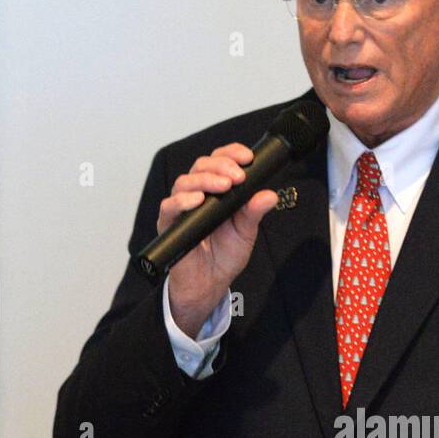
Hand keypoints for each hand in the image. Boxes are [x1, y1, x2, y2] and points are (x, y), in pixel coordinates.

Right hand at [160, 143, 278, 336]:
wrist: (210, 284)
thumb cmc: (225, 255)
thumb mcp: (246, 232)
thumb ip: (254, 212)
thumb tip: (269, 195)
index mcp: (216, 190)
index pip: (219, 161)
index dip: (231, 153)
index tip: (248, 157)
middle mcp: (196, 194)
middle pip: (201, 166)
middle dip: (220, 166)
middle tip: (238, 176)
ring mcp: (181, 208)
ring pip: (184, 181)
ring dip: (205, 180)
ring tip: (223, 186)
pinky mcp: (169, 224)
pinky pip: (169, 206)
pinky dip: (182, 201)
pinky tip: (197, 201)